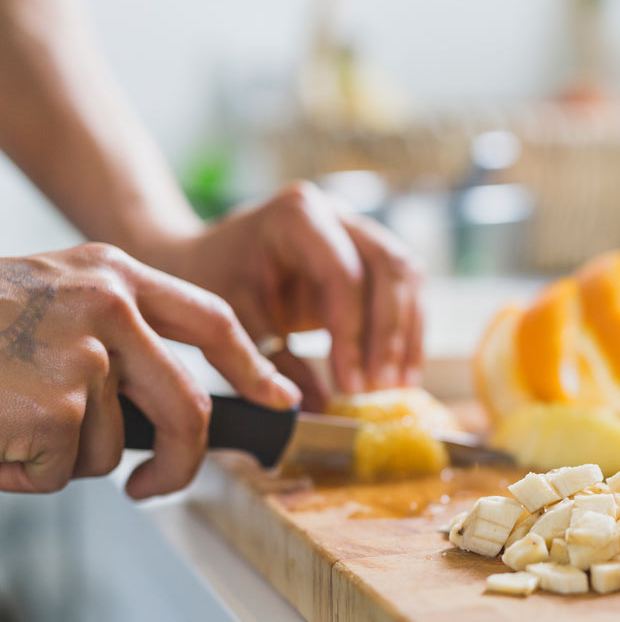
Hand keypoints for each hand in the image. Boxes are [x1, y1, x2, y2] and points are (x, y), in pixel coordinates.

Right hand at [0, 243, 299, 497]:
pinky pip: (65, 470)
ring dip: (64, 457)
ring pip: (113, 448)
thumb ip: (117, 337)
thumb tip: (172, 412)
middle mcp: (109, 304)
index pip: (213, 320)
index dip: (254, 367)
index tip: (281, 399)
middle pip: (190, 406)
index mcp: (115, 274)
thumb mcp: (49, 302)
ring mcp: (83, 353)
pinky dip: (25, 473)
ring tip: (6, 416)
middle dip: (183, 462)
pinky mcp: (53, 404)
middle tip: (157, 487)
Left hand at [146, 182, 423, 410]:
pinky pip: (406, 288)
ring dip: (408, 334)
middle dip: (389, 333)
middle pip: (387, 268)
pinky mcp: (372, 253)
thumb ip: (273, 364)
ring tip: (399, 386)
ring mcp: (360, 229)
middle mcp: (337, 213)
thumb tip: (320, 409)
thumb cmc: (215, 283)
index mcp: (295, 216)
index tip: (351, 385)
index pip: (342, 274)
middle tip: (381, 388)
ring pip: (407, 275)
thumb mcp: (233, 323)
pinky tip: (401, 371)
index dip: (352, 333)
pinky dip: (408, 331)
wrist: (209, 258)